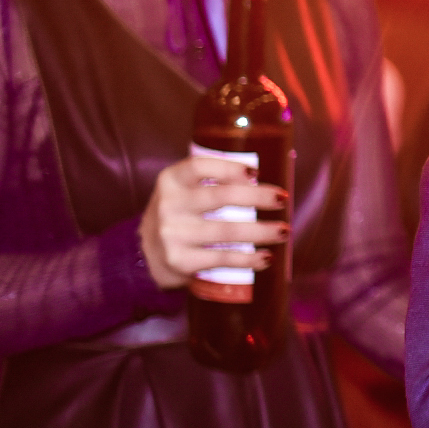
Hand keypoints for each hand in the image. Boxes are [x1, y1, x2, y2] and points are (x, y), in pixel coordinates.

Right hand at [139, 155, 288, 292]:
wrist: (144, 255)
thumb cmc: (178, 215)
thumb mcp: (182, 191)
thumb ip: (211, 182)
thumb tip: (263, 180)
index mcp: (171, 180)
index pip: (200, 166)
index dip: (230, 168)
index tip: (256, 172)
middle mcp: (169, 205)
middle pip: (221, 197)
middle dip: (258, 197)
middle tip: (282, 200)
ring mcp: (173, 234)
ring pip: (228, 231)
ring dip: (263, 232)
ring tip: (284, 231)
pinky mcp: (180, 261)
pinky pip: (222, 258)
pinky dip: (249, 259)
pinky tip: (266, 257)